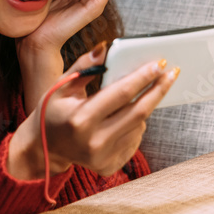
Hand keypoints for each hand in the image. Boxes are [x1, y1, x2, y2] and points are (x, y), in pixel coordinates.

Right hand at [8, 42, 179, 179]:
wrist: (42, 148)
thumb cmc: (51, 112)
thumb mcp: (60, 85)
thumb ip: (84, 66)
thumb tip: (106, 48)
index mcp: (80, 119)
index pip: (121, 94)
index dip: (143, 77)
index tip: (159, 64)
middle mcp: (94, 142)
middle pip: (138, 112)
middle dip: (158, 89)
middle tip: (171, 73)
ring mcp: (103, 157)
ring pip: (139, 126)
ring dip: (145, 106)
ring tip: (139, 94)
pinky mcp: (109, 166)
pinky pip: (134, 140)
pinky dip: (136, 124)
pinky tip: (125, 116)